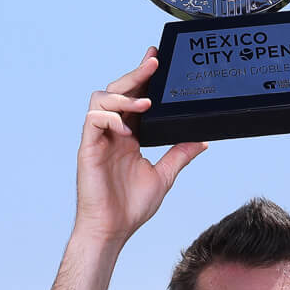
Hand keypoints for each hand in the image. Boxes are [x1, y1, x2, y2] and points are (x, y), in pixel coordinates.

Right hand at [74, 50, 205, 244]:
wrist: (112, 230)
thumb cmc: (130, 207)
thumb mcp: (164, 176)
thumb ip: (179, 154)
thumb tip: (202, 140)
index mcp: (128, 135)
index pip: (134, 98)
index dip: (142, 77)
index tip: (156, 59)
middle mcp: (112, 133)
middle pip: (118, 91)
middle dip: (135, 75)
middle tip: (154, 64)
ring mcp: (99, 139)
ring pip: (101, 99)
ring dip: (123, 96)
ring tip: (144, 104)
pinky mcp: (88, 148)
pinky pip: (93, 120)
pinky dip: (110, 117)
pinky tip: (126, 128)